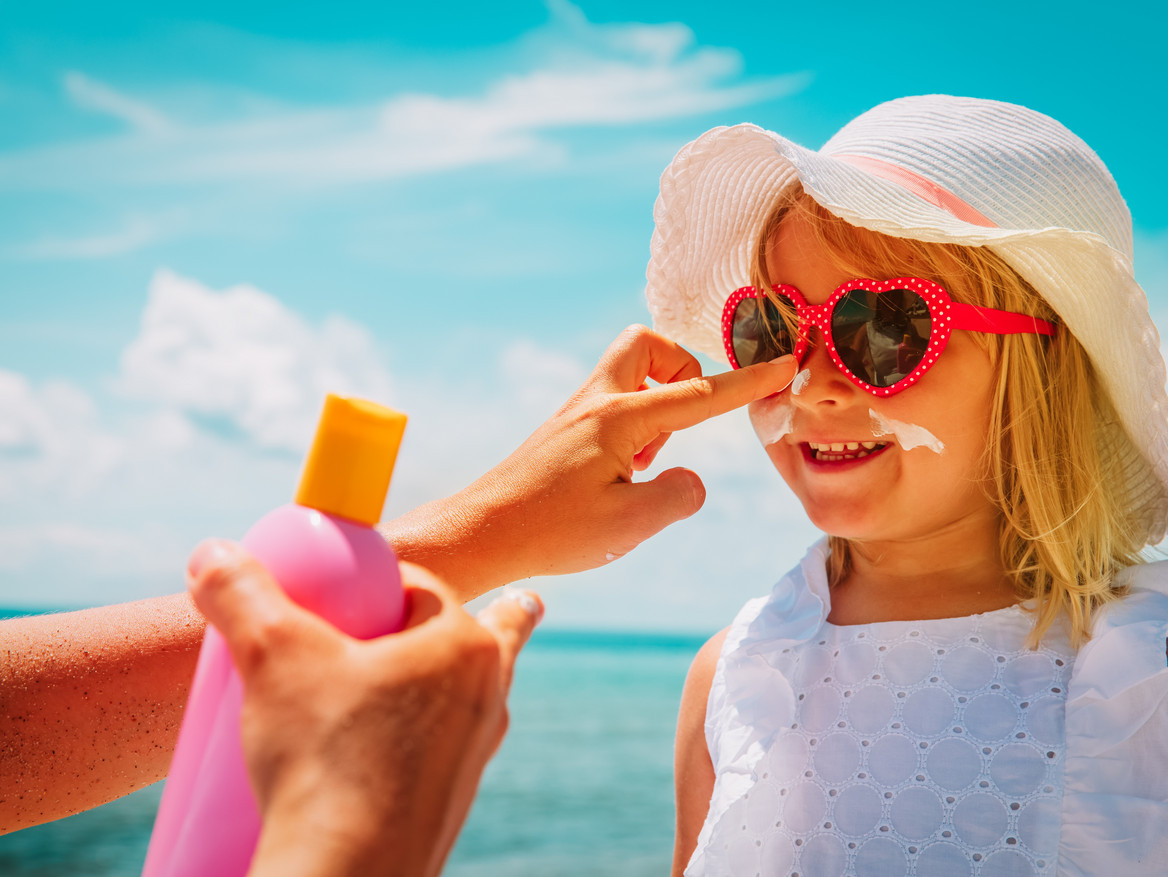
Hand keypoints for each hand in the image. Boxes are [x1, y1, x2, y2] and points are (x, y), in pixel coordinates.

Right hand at [185, 540, 541, 876]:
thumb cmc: (324, 759)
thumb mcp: (271, 658)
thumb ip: (241, 596)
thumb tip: (212, 554)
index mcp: (464, 646)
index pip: (422, 586)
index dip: (380, 579)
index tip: (345, 590)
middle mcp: (486, 697)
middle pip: (475, 637)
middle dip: (481, 616)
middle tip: (505, 602)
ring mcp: (474, 753)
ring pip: (470, 695)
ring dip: (460, 678)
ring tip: (469, 667)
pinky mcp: (450, 801)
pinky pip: (448, 748)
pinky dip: (433, 735)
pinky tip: (410, 746)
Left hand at [384, 325, 795, 597]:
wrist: (481, 533)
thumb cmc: (551, 530)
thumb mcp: (630, 524)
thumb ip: (678, 497)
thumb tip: (691, 480)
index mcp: (619, 417)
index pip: (700, 394)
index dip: (748, 382)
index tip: (785, 364)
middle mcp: (596, 402)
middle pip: (648, 344)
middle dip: (681, 369)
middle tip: (680, 423)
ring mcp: (577, 413)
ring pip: (629, 372)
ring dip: (656, 403)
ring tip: (645, 464)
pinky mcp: (565, 430)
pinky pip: (613, 402)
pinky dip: (634, 425)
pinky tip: (621, 475)